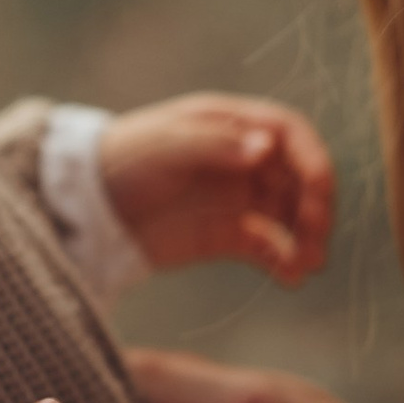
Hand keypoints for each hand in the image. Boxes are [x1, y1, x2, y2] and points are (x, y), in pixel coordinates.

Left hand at [98, 97, 334, 284]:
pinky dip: (282, 260)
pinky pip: (265, 246)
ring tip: (309, 264)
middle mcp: (240, 158)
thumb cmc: (119, 162)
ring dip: (304, 237)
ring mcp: (234, 198)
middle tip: (318, 236)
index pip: (288, 133)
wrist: (82, 208)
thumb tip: (267, 147)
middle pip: (296, 177)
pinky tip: (291, 278)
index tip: (321, 189)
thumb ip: (214, 145)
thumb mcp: (163, 147)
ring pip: (287, 215)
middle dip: (313, 205)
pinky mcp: (223, 235)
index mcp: (229, 124)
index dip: (312, 157)